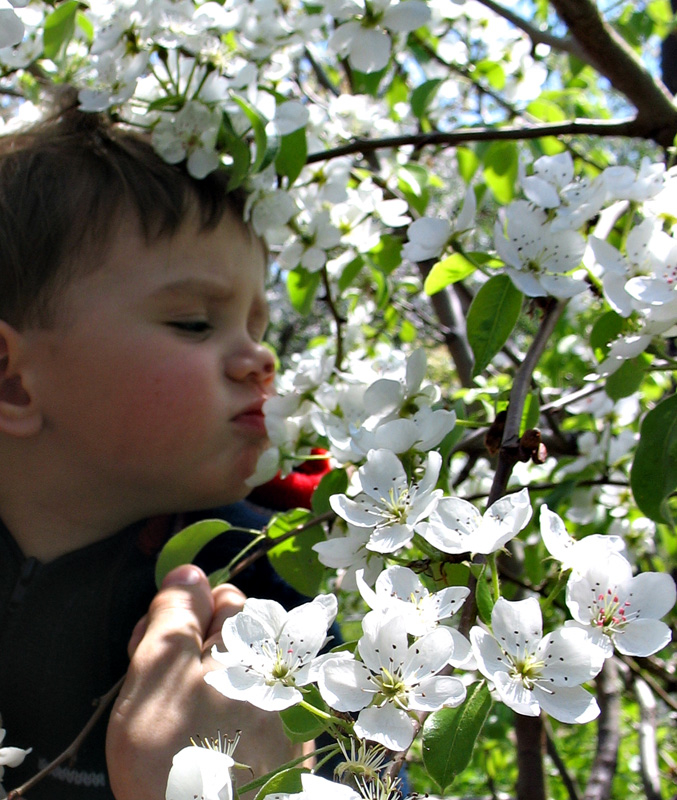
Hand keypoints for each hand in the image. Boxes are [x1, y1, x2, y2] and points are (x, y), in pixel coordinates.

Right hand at [106, 565, 298, 799]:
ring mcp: (290, 701)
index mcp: (248, 640)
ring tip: (184, 725)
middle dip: (197, 651)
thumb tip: (188, 571)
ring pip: (244, 670)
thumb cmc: (180, 760)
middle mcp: (279, 663)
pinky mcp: (293, 736)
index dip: (182, 621)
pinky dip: (234, 716)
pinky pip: (259, 706)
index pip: (220, 597)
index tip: (156, 656)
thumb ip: (174, 616)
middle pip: (236, 633)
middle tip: (166, 695)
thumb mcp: (157, 675)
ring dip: (213, 685)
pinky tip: (210, 744)